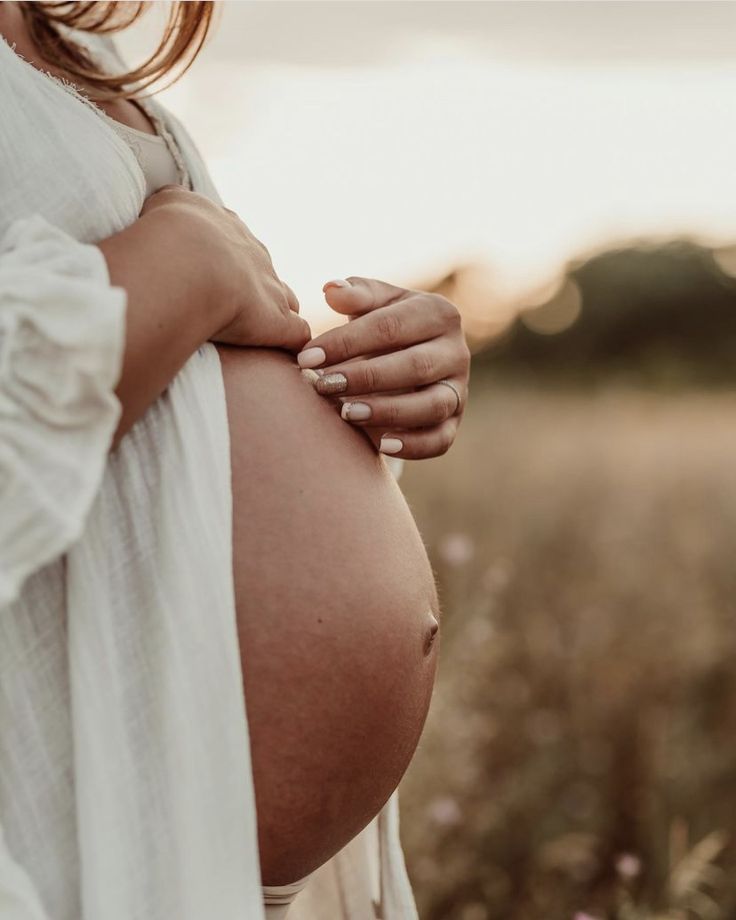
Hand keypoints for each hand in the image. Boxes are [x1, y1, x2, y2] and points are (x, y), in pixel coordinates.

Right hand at [141, 186, 309, 351]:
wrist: (186, 263)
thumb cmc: (166, 236)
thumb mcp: (166, 203)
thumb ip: (173, 204)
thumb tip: (167, 201)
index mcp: (228, 228)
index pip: (235, 243)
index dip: (227, 260)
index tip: (213, 274)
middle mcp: (255, 254)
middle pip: (262, 270)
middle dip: (252, 285)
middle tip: (230, 304)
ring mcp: (271, 288)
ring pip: (285, 299)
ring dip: (277, 311)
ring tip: (261, 331)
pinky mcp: (279, 322)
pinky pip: (297, 333)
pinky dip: (293, 342)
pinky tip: (287, 354)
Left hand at [297, 277, 469, 459]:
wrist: (404, 360)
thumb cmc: (381, 328)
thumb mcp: (370, 306)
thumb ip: (354, 295)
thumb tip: (331, 289)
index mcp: (437, 313)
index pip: (390, 327)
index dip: (346, 342)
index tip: (306, 357)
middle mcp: (456, 351)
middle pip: (415, 366)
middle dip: (365, 378)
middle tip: (322, 385)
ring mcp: (458, 389)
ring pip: (432, 405)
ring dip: (388, 411)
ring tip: (346, 413)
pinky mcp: (453, 424)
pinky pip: (440, 439)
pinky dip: (414, 445)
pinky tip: (381, 445)